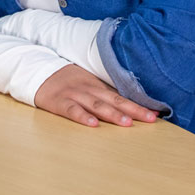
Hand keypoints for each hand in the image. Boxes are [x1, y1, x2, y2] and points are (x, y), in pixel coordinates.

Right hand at [34, 64, 158, 127]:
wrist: (38, 70)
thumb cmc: (66, 80)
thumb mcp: (87, 81)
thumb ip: (104, 92)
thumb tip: (128, 105)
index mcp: (97, 85)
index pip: (121, 96)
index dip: (139, 104)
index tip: (157, 113)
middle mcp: (89, 89)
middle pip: (114, 100)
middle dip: (133, 110)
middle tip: (150, 119)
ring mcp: (74, 94)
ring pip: (96, 105)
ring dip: (112, 114)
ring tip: (127, 123)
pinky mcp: (59, 102)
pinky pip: (72, 110)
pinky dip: (83, 117)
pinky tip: (93, 124)